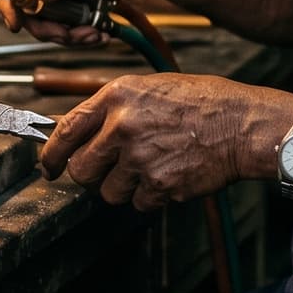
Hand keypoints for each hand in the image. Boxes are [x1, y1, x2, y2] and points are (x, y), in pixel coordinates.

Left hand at [39, 74, 292, 210]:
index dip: (51, 154)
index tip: (48, 167)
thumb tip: (76, 131)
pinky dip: (151, 197)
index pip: (66, 130)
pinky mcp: (160, 185)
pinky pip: (139, 203)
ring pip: (109, 192)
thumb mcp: (150, 89)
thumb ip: (113, 109)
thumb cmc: (202, 103)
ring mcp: (141, 158)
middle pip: (81, 170)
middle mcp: (123, 127)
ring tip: (153, 167)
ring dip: (125, 187)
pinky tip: (171, 175)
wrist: (243, 124)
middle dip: (91, 176)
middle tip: (110, 171)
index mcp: (117, 97)